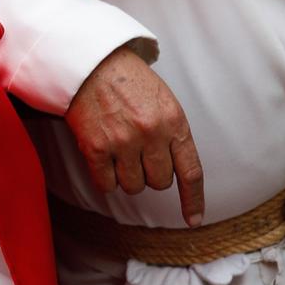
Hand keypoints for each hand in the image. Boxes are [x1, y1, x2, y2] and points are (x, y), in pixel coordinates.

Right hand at [65, 45, 204, 226]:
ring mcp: (123, 142)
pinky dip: (105, 176)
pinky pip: (107, 184)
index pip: (191, 171)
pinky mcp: (96, 148)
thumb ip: (173, 134)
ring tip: (119, 149)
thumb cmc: (129, 82)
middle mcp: (151, 134)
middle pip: (160, 183)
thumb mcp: (164, 101)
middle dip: (151, 173)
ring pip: (133, 186)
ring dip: (127, 175)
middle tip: (139, 152)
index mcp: (174, 121)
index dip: (193, 200)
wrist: (91, 64)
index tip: (193, 220)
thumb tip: (176, 173)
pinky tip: (103, 155)